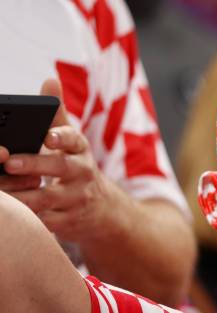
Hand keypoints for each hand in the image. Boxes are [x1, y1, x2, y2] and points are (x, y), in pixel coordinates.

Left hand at [0, 79, 112, 241]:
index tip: (47, 137)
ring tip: (0, 192)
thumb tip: (50, 81)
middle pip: (60, 168)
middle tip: (9, 163)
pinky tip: (10, 214)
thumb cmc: (75, 167)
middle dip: (35, 165)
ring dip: (22, 195)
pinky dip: (28, 218)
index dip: (61, 137)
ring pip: (48, 198)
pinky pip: (45, 221)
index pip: (74, 140)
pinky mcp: (68, 221)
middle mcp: (82, 173)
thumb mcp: (71, 141)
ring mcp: (76, 199)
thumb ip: (57, 115)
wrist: (100, 209)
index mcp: (80, 150)